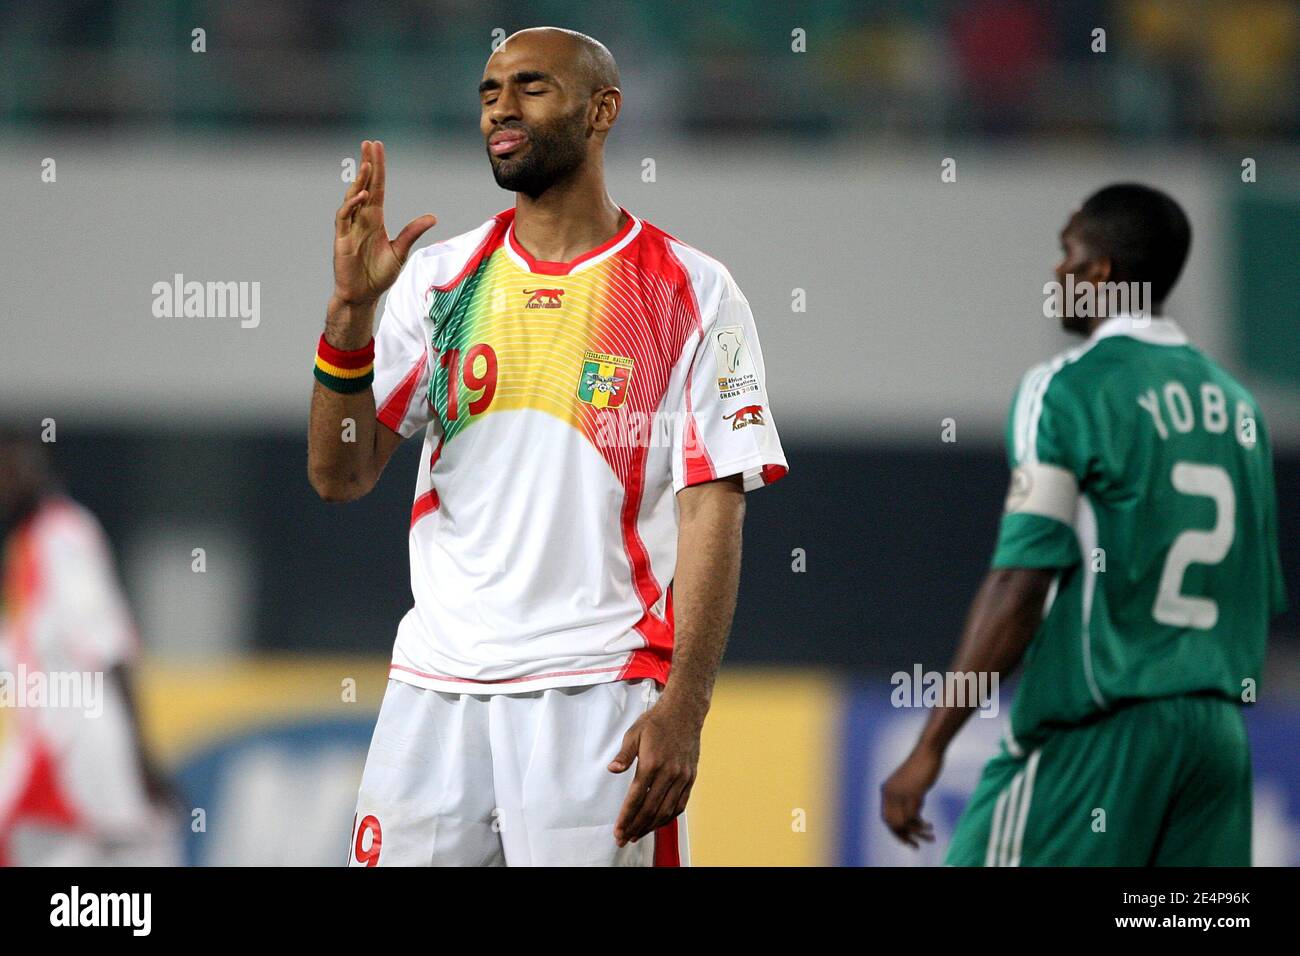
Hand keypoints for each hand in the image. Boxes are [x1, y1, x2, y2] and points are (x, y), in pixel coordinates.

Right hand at [333, 140, 436, 306]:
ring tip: (367, 164)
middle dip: (366, 165)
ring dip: (359, 181)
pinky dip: (352, 205)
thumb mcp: (400, 251)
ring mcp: (349, 228)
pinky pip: (344, 217)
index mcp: (374, 219)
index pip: (377, 187)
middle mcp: (361, 219)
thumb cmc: (378, 275)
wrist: (362, 295)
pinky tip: (362, 195)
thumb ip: (412, 233)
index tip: (377, 148)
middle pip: (363, 186)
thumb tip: (432, 217)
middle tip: (369, 144)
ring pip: (352, 197)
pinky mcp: (341, 240)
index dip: (378, 168)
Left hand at [609, 695, 701, 846]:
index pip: (636, 798)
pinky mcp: (690, 777)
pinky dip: (668, 817)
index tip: (618, 830)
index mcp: (652, 763)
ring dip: (651, 826)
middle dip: (635, 827)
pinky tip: (658, 822)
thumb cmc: (656, 722)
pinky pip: (680, 804)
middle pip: (650, 809)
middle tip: (624, 838)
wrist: (684, 712)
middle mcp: (669, 773)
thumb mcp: (634, 733)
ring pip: (666, 810)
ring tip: (638, 834)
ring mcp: (682, 777)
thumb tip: (612, 770)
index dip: (626, 817)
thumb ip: (623, 755)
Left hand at [880, 745, 941, 847]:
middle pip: (892, 823)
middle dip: (904, 836)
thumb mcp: (910, 785)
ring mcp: (900, 793)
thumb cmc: (922, 766)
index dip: (895, 831)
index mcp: (886, 790)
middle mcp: (889, 792)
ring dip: (917, 833)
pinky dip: (921, 826)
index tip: (907, 840)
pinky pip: (913, 817)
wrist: (928, 750)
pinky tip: (929, 826)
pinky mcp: (913, 792)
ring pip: (903, 823)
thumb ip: (907, 799)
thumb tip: (911, 817)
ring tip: (930, 836)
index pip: (886, 818)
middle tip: (916, 845)